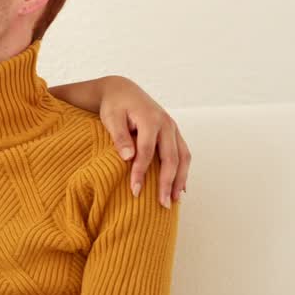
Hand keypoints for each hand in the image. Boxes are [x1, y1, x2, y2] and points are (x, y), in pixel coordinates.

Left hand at [97, 77, 191, 207]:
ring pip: (183, 157)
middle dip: (168, 182)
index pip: (147, 151)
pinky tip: (180, 187)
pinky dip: (183, 171)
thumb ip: (119, 136)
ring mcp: (173, 128)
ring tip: (174, 200)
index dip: (141, 172)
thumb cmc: (114, 105)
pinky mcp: (174, 133)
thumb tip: (128, 158)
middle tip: (163, 203)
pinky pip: (183, 153)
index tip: (135, 191)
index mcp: (150, 119)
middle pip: (171, 157)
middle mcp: (166, 124)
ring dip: (180, 179)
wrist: (123, 90)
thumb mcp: (111, 117)